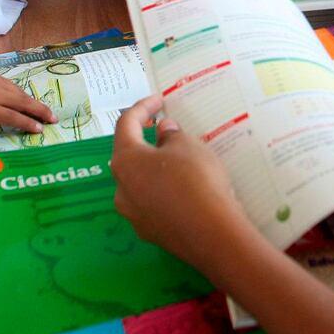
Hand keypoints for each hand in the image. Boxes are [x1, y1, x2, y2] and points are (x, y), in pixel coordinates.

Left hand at [0, 44, 56, 153]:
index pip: (11, 116)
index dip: (26, 123)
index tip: (40, 129)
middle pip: (22, 103)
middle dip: (40, 111)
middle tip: (54, 119)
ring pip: (20, 93)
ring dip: (35, 102)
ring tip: (46, 110)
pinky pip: (13, 85)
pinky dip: (23, 93)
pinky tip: (27, 97)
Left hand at [110, 97, 247, 268]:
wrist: (212, 233)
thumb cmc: (196, 179)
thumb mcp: (188, 146)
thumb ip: (171, 135)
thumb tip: (162, 132)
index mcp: (125, 161)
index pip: (126, 125)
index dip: (142, 108)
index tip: (159, 100)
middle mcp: (121, 189)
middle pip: (129, 157)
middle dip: (146, 141)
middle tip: (166, 130)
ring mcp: (134, 215)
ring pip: (140, 183)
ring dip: (154, 169)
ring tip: (179, 162)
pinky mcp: (150, 232)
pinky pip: (154, 204)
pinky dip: (164, 192)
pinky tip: (184, 191)